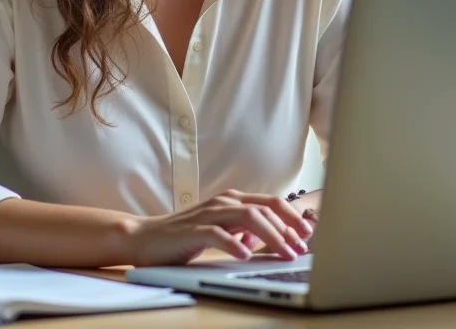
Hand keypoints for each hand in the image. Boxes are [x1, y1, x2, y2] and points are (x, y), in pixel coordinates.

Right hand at [123, 189, 313, 266]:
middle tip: (301, 248)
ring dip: (270, 236)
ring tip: (283, 253)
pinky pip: (218, 234)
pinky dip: (235, 244)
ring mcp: (209, 213)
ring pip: (248, 217)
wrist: (147, 237)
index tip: (308, 237)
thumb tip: (273, 237)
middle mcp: (224, 202)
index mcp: (233, 200)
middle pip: (265, 207)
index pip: (271, 203)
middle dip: (288, 227)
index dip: (293, 218)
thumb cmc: (186, 235)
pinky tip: (246, 255)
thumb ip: (245, 230)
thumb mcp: (223, 230)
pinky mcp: (193, 229)